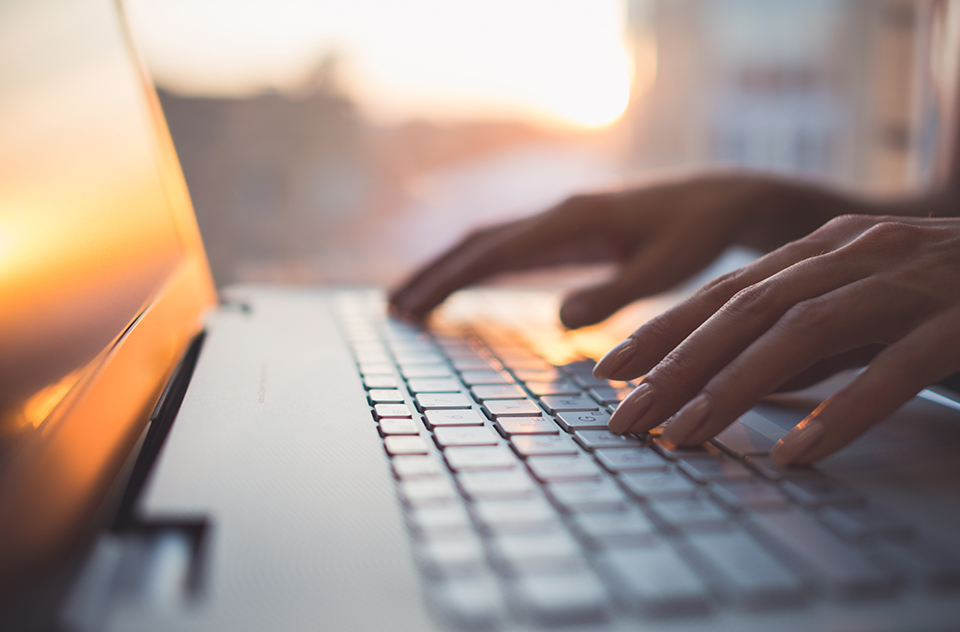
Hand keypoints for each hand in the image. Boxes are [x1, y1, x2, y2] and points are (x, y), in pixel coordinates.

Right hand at [390, 171, 842, 327]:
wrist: (721, 200)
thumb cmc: (698, 235)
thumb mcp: (666, 269)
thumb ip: (615, 293)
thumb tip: (559, 320)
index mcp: (572, 220)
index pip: (494, 251)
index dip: (449, 279)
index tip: (413, 306)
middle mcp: (557, 214)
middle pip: (477, 242)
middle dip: (434, 274)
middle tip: (393, 309)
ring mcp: (560, 221)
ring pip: (488, 243)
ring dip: (448, 271)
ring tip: (411, 302)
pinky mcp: (569, 232)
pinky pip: (510, 249)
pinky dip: (477, 269)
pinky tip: (464, 287)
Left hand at [595, 215, 959, 463]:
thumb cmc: (946, 299)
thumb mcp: (863, 312)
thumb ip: (804, 340)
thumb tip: (728, 383)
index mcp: (828, 247)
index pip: (727, 290)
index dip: (665, 329)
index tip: (611, 371)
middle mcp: (858, 253)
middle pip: (747, 310)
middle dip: (678, 365)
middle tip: (626, 417)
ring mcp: (911, 280)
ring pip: (803, 332)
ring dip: (735, 388)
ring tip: (686, 438)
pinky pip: (894, 366)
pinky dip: (841, 409)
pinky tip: (797, 451)